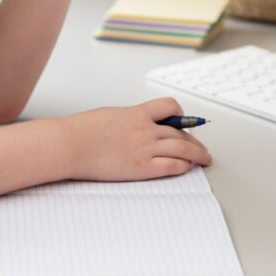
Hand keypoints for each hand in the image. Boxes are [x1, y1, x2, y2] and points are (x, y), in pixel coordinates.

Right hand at [60, 97, 213, 181]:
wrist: (71, 144)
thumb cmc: (82, 131)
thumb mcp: (110, 116)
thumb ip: (127, 120)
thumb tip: (134, 126)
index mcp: (137, 113)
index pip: (169, 107)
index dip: (181, 114)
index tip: (186, 122)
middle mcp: (145, 129)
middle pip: (180, 131)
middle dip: (194, 140)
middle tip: (201, 147)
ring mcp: (145, 148)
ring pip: (182, 148)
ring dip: (197, 154)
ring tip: (204, 159)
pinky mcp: (141, 168)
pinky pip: (172, 166)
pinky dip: (184, 166)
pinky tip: (188, 168)